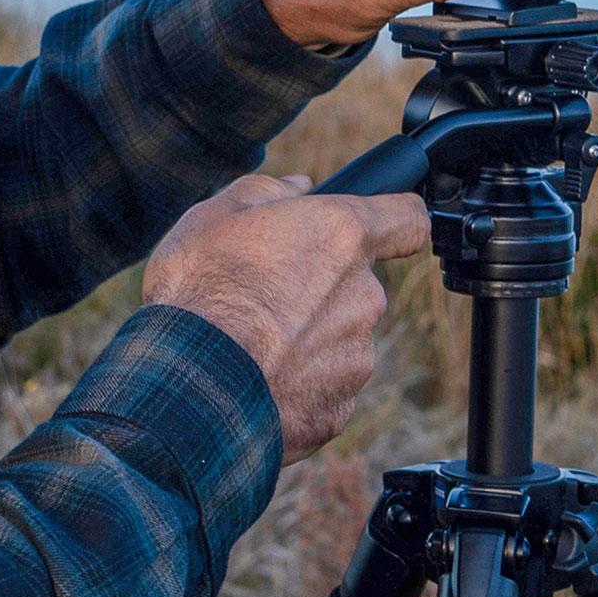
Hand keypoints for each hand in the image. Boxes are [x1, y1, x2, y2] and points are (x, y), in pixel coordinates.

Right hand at [142, 171, 428, 462]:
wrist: (190, 388)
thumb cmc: (199, 292)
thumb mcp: (215, 215)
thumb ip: (266, 191)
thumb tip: (298, 188)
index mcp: (340, 237)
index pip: (408, 220)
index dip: (394, 221)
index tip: (379, 228)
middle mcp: (363, 296)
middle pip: (357, 283)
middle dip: (322, 286)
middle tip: (265, 292)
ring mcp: (355, 358)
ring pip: (340, 337)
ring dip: (308, 337)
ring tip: (251, 343)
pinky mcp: (338, 409)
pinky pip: (324, 386)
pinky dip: (298, 383)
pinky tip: (255, 380)